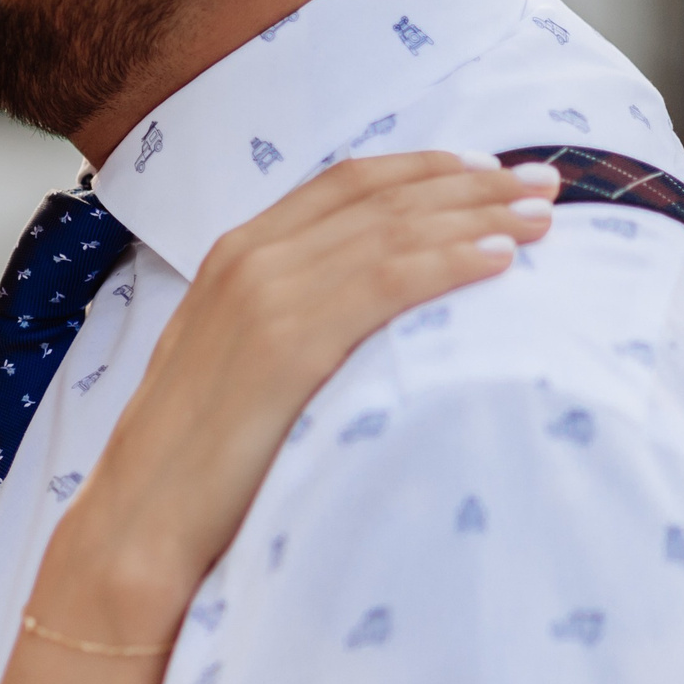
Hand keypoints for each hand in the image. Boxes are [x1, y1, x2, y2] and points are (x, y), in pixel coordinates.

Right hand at [36, 151, 562, 639]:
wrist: (141, 514)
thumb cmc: (193, 453)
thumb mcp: (233, 358)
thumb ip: (283, 314)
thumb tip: (358, 310)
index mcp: (234, 253)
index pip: (343, 183)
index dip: (423, 169)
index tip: (487, 171)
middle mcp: (248, 259)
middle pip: (378, 196)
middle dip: (468, 182)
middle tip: (542, 182)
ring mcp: (264, 297)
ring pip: (390, 231)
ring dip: (475, 216)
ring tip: (541, 218)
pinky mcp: (287, 345)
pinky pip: (386, 284)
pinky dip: (447, 263)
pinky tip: (498, 260)